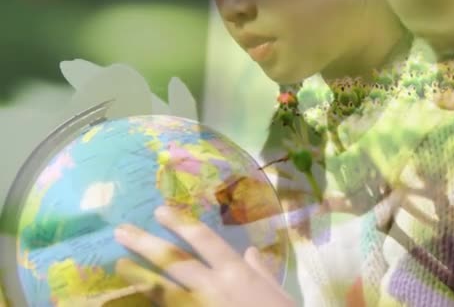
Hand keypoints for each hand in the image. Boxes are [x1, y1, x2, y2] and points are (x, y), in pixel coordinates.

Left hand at [113, 206, 294, 305]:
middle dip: (147, 244)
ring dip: (140, 275)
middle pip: (174, 261)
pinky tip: (135, 298)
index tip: (160, 211)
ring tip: (119, 264)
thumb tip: (250, 252)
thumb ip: (261, 271)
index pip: (204, 240)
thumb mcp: (278, 292)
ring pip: (162, 289)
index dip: (181, 224)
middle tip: (122, 231)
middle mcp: (212, 287)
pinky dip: (153, 303)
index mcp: (236, 273)